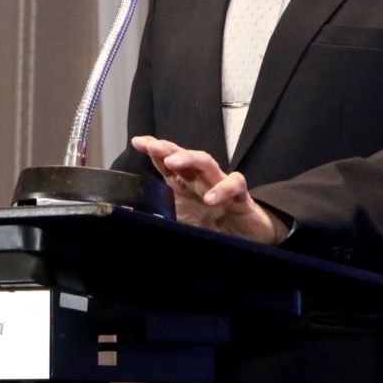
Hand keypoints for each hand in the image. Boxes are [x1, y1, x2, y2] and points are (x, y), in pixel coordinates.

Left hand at [131, 135, 288, 244]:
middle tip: (151, 147)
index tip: (137, 142)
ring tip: (172, 162)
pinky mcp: (241, 196)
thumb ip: (163, 217)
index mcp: (184, 184)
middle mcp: (200, 179)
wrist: (245, 239)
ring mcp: (220, 184)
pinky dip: (222, 189)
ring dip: (188, 159)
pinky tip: (210, 198)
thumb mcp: (181, 223)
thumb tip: (140, 220)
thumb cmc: (212, 227)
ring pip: (206, 162)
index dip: (154, 150)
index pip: (167, 162)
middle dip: (167, 149)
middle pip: (184, 156)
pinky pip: (234, 184)